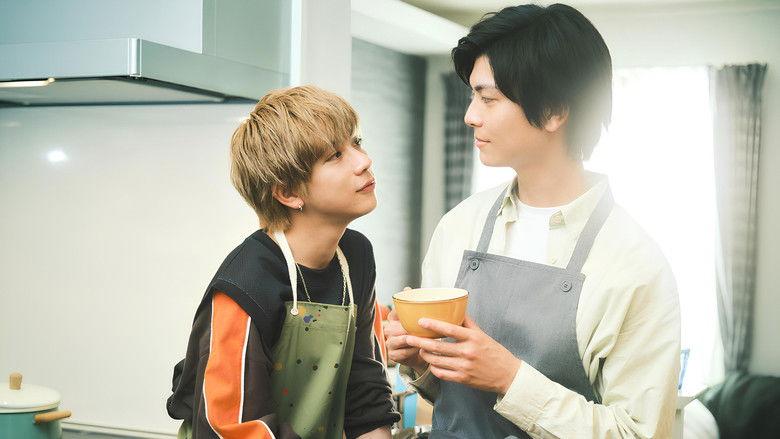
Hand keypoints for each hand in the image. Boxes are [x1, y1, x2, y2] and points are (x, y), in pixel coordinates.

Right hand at [384, 288, 428, 374]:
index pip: (394, 313)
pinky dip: (412, 350)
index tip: (415, 316)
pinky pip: (402, 352)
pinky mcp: (393, 355)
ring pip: (400, 340)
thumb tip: (407, 288)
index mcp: (393, 319)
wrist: (421, 356)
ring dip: (413, 340)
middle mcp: (389, 330)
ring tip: (424, 339)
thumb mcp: (418, 319)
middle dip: (411, 329)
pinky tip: (420, 349)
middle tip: (424, 328)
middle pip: (397, 327)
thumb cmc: (420, 335)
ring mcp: (390, 343)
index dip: (402, 314)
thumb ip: (413, 305)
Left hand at [405, 314, 521, 393]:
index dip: (433, 325)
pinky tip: (431, 363)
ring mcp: (464, 367)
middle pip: (438, 347)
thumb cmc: (494, 352)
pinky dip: (434, 368)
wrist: (507, 375)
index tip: (420, 321)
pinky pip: (442, 374)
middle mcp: (467, 352)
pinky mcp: (463, 379)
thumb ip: (468, 323)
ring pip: (437, 361)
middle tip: (408, 338)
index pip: (449, 329)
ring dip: (425, 355)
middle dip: (420, 342)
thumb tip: (457, 309)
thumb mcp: (482, 335)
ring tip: (420, 350)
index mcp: (473, 338)